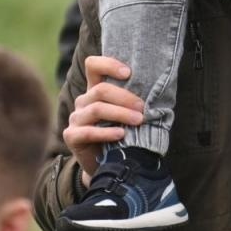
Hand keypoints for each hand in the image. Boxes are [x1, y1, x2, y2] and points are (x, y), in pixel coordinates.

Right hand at [63, 56, 143, 187]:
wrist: (107, 166)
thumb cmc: (121, 135)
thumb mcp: (126, 115)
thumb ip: (133, 102)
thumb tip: (158, 90)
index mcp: (95, 90)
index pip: (93, 65)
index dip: (109, 64)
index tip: (128, 73)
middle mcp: (83, 101)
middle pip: (100, 90)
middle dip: (125, 97)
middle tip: (142, 108)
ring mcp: (76, 118)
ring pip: (97, 109)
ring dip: (120, 114)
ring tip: (138, 120)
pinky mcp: (71, 136)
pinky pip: (88, 132)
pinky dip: (106, 132)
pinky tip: (120, 135)